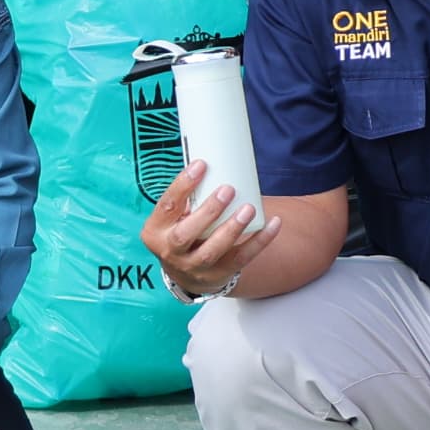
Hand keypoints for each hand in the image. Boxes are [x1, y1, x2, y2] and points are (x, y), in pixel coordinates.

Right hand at [142, 158, 278, 300]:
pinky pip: (241, 259)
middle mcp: (170, 251)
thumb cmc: (183, 230)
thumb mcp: (174, 216)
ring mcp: (193, 267)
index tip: (201, 164)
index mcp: (156, 231)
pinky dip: (259, 241)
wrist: (186, 274)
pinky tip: (273, 224)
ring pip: (212, 251)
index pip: (166, 206)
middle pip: (185, 234)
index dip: (182, 185)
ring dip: (232, 229)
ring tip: (249, 208)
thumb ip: (190, 195)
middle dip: (208, 212)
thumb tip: (216, 154)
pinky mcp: (218, 275)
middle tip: (228, 189)